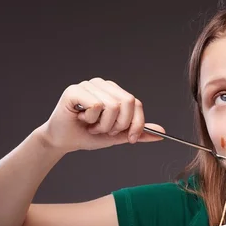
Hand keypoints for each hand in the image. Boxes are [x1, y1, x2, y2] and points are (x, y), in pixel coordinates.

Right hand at [39, 77, 165, 152]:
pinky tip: (81, 118)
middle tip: (105, 130)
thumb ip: (138, 132)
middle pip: (127, 102)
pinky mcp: (74, 90)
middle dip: (119, 125)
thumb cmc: (88, 135)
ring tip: (92, 125)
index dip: (137, 123)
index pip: (136, 103)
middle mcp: (103, 84)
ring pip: (112, 106)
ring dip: (103, 124)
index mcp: (114, 91)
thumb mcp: (118, 136)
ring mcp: (88, 85)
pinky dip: (91, 119)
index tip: (131, 138)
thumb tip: (161, 132)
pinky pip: (96, 106)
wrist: (64, 141)